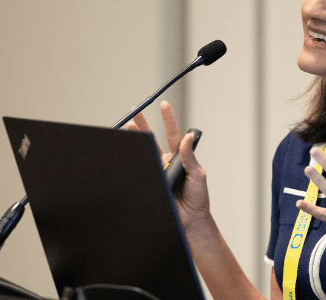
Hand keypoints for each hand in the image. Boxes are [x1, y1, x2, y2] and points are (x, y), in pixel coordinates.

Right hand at [125, 101, 211, 232]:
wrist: (190, 222)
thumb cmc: (198, 199)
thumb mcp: (198, 175)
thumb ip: (190, 157)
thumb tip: (187, 137)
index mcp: (179, 158)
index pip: (172, 134)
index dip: (168, 119)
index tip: (163, 104)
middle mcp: (166, 163)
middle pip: (152, 139)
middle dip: (142, 124)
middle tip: (134, 111)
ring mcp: (156, 172)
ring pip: (143, 153)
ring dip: (135, 140)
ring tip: (128, 128)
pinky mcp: (149, 183)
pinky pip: (140, 171)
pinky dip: (134, 162)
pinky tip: (127, 154)